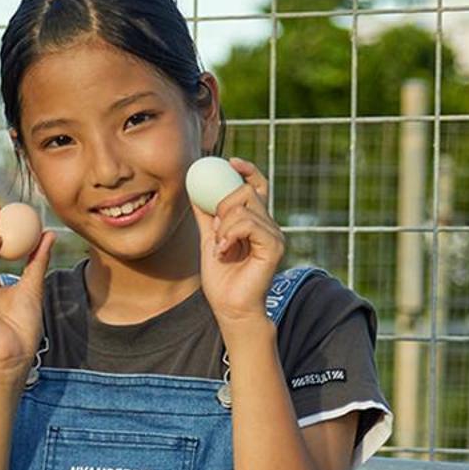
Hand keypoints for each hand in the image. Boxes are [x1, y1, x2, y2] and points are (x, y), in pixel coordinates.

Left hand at [198, 157, 283, 327]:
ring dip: (224, 225)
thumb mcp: (209, 239)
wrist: (230, 308)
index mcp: (256, 222)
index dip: (246, 170)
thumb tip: (194, 189)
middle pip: (246, 191)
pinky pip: (249, 224)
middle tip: (215, 229)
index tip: (230, 161)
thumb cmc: (222, 280)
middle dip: (223, 204)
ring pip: (245, 207)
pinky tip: (224, 251)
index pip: (257, 185)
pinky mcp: (274, 246)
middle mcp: (269, 225)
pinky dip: (231, 234)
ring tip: (220, 247)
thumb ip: (206, 216)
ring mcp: (274, 235)